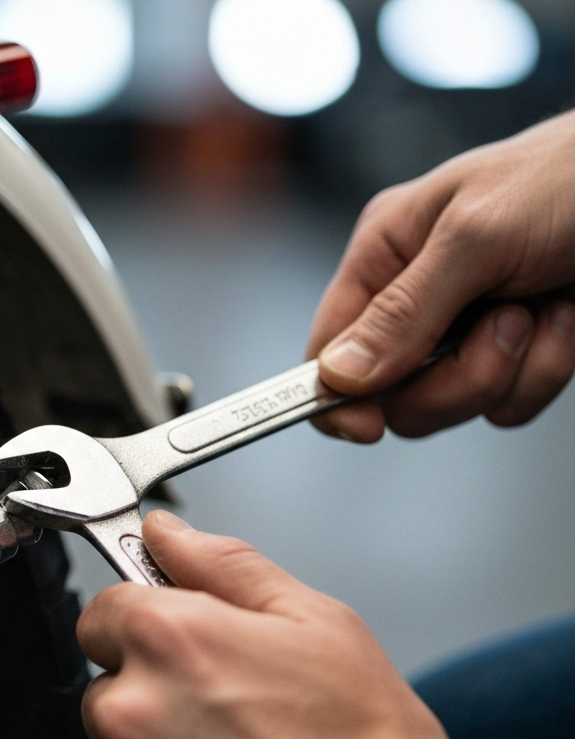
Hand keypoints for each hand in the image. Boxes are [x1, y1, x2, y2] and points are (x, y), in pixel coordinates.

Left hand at [79, 511, 574, 738]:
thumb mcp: (318, 624)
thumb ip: (223, 565)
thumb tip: (164, 534)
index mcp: (169, 640)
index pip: (104, 613)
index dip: (146, 632)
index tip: (180, 658)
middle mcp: (130, 715)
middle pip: (109, 694)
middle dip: (156, 706)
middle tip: (233, 735)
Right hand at [308, 110, 574, 442]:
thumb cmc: (572, 175)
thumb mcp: (477, 235)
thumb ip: (403, 311)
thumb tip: (339, 374)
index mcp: (385, 256)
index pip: (327, 349)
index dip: (335, 396)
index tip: (365, 426)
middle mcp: (416, 300)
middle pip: (391, 395)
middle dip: (454, 377)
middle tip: (502, 325)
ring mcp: (464, 333)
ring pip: (450, 406)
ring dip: (508, 369)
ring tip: (539, 309)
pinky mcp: (512, 357)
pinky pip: (506, 406)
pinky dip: (545, 372)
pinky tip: (565, 318)